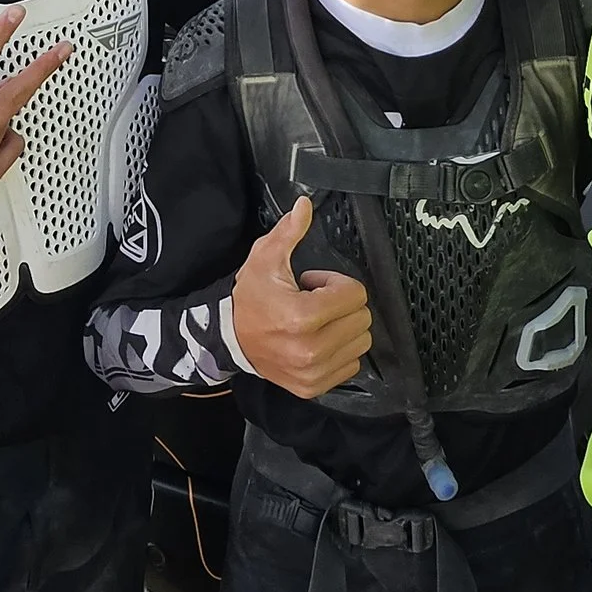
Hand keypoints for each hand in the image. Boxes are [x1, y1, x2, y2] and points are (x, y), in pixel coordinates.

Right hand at [229, 198, 372, 398]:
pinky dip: (340, 351)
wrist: (229, 339)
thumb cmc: (251, 298)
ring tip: (315, 323)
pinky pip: (351, 364)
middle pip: (362, 318)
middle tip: (314, 303)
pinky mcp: (313, 387)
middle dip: (342, 305)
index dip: (335, 284)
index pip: (355, 294)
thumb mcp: (265, 258)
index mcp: (302, 317)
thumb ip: (289, 232)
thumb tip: (304, 204)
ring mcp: (313, 372)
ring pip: (361, 342)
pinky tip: (316, 341)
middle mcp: (311, 349)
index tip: (312, 285)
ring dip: (344, 328)